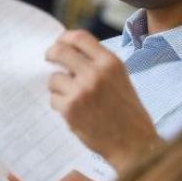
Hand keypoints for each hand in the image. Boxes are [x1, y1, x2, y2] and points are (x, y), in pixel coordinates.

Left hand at [46, 30, 160, 170]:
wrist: (132, 142)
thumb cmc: (127, 111)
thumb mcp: (119, 78)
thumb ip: (98, 64)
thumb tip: (70, 53)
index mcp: (110, 62)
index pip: (80, 37)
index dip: (65, 37)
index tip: (60, 42)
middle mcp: (95, 73)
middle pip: (60, 51)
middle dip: (51, 54)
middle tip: (49, 58)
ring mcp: (81, 90)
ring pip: (53, 78)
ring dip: (57, 87)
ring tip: (72, 97)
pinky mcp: (70, 109)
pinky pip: (54, 99)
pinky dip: (60, 105)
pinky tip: (75, 112)